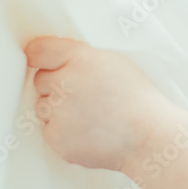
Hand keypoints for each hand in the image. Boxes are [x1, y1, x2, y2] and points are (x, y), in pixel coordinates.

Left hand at [24, 36, 174, 172]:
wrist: (148, 137)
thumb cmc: (139, 100)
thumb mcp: (116, 62)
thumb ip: (82, 57)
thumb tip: (56, 58)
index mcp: (81, 59)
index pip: (38, 51)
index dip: (40, 57)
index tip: (42, 61)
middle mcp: (65, 83)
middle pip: (41, 80)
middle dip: (57, 86)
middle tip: (85, 95)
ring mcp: (58, 112)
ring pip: (44, 106)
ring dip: (59, 110)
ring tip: (90, 115)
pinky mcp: (56, 136)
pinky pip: (50, 129)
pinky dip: (64, 132)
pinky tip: (88, 130)